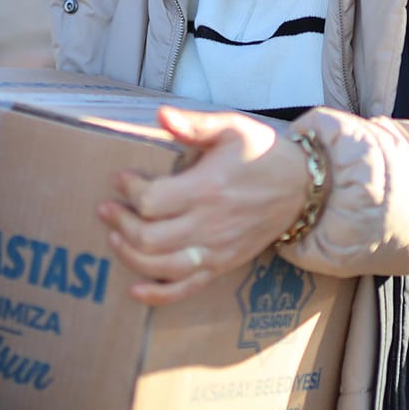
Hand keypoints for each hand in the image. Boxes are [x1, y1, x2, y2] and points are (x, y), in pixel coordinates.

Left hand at [97, 107, 310, 304]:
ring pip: (161, 267)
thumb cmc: (262, 153)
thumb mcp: (231, 127)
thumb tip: (160, 114)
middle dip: (120, 224)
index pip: (152, 201)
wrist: (301, 188)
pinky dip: (157, 295)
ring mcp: (216, 250)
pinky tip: (135, 289)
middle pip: (149, 238)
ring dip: (130, 255)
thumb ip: (194, 124)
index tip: (121, 178)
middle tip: (107, 208)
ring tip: (115, 237)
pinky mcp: (221, 265)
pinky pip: (186, 289)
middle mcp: (210, 225)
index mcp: (208, 188)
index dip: (129, 191)